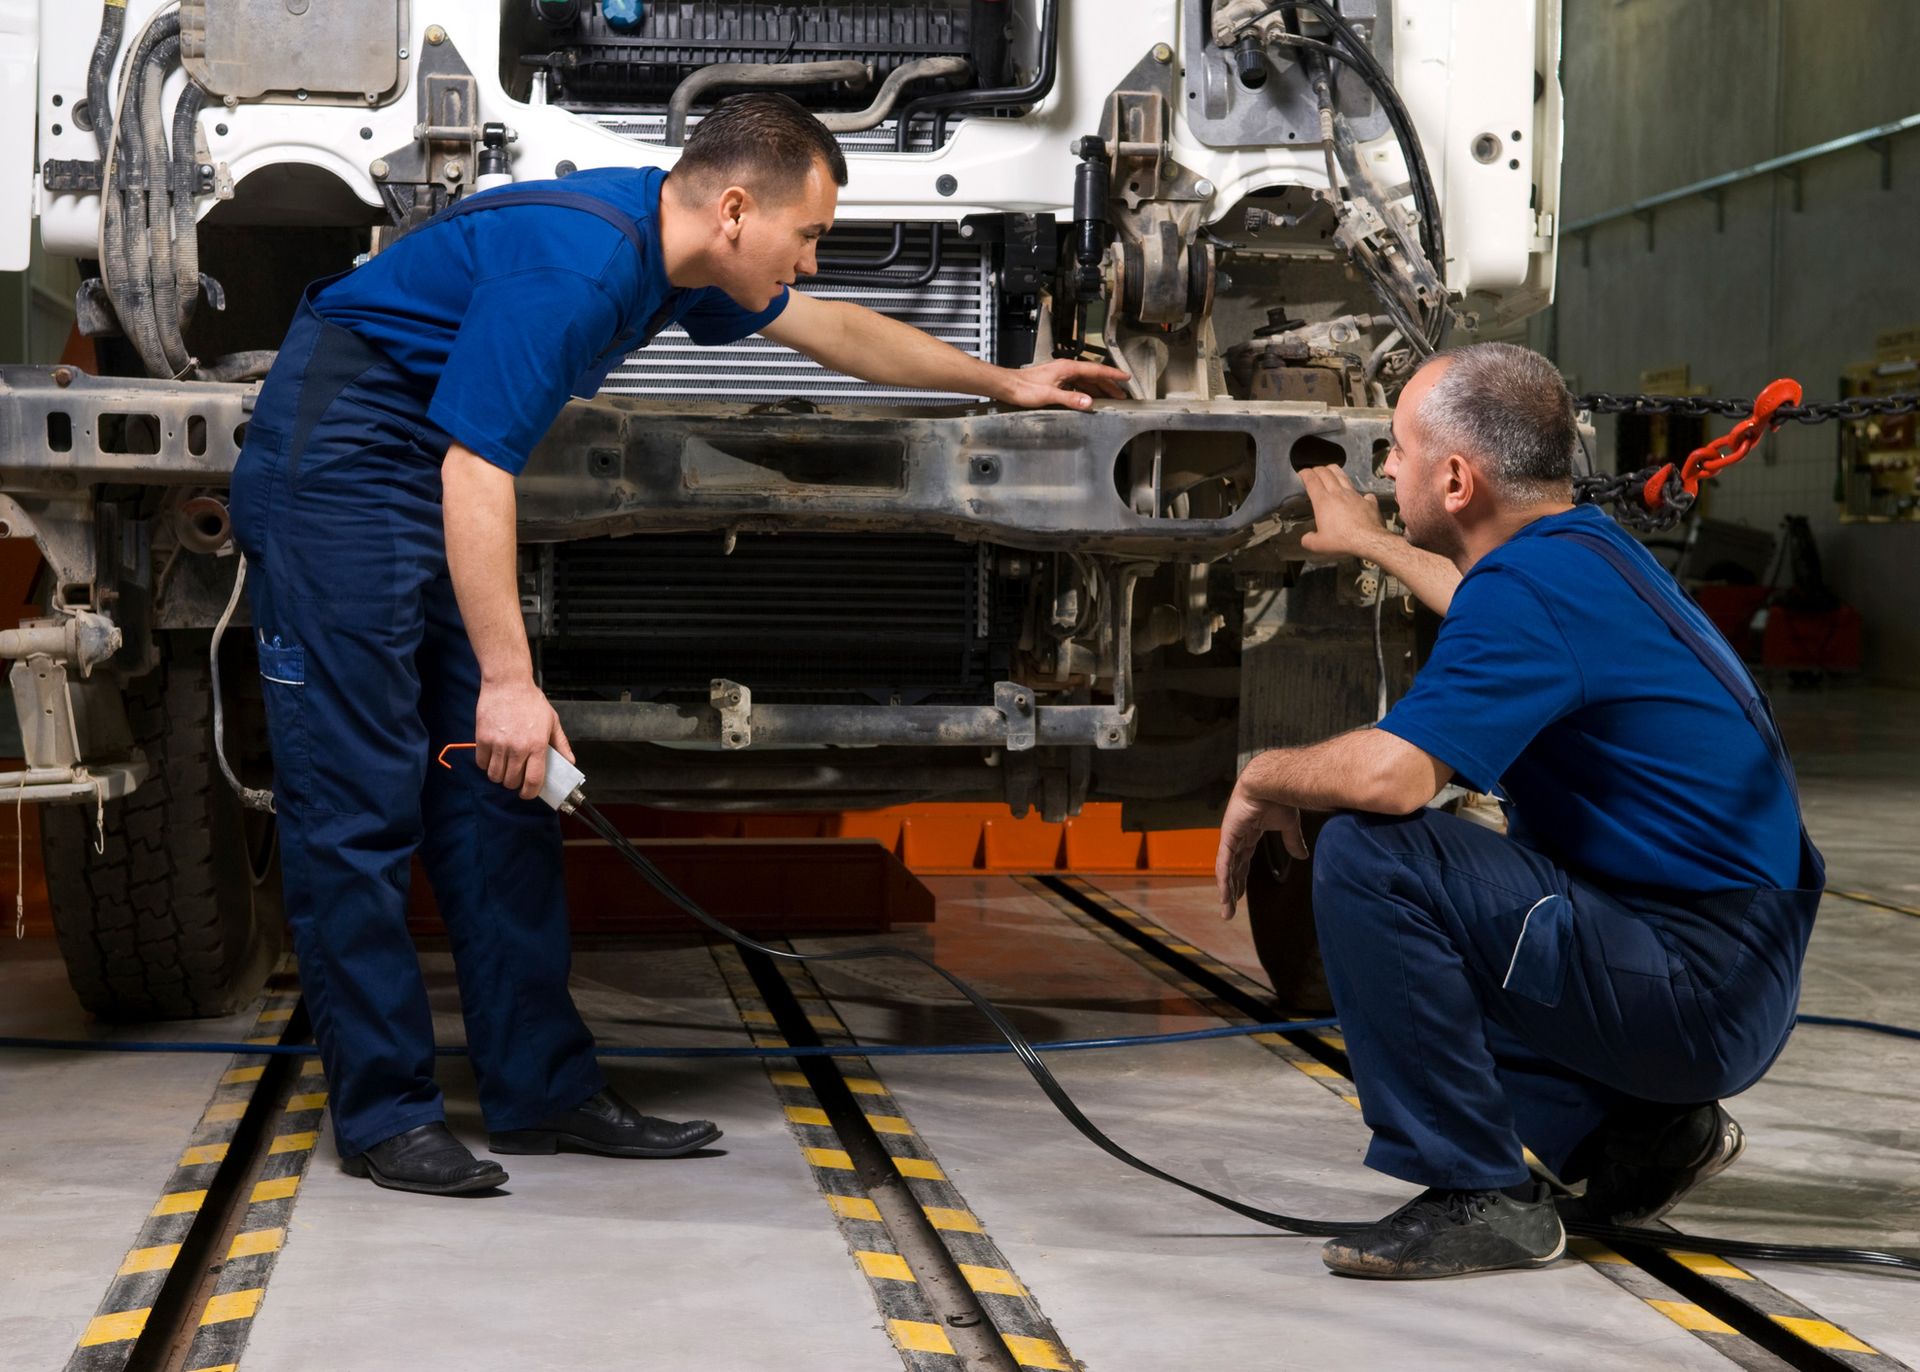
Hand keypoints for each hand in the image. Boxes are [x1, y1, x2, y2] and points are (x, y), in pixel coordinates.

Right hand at [473, 675, 574, 800]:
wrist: (508, 683)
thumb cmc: (530, 701)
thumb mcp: (552, 721)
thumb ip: (561, 744)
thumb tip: (570, 762)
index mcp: (537, 745)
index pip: (533, 780)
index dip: (529, 793)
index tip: (527, 794)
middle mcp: (518, 747)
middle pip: (512, 781)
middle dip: (514, 784)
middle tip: (515, 776)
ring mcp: (499, 744)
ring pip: (495, 776)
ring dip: (499, 776)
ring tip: (503, 768)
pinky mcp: (483, 738)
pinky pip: (482, 763)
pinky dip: (486, 765)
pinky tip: (492, 758)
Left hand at [996, 358, 1131, 409]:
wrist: (1007, 386)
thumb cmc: (1024, 388)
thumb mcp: (1048, 395)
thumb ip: (1070, 399)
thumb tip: (1089, 403)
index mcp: (1067, 368)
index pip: (1096, 370)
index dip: (1112, 374)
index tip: (1126, 377)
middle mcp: (1066, 369)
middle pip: (1093, 376)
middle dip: (1109, 385)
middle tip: (1122, 395)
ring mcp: (1061, 375)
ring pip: (1085, 381)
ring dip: (1098, 389)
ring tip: (1110, 399)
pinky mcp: (1055, 382)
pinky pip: (1077, 386)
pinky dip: (1086, 392)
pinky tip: (1089, 400)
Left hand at [1214, 783, 1307, 919]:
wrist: (1273, 781)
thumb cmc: (1280, 797)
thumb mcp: (1289, 825)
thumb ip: (1293, 841)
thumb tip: (1303, 857)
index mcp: (1249, 833)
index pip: (1242, 861)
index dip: (1240, 879)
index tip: (1239, 895)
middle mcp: (1237, 837)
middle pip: (1232, 869)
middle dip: (1231, 890)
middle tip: (1229, 911)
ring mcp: (1231, 837)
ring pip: (1226, 870)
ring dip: (1226, 891)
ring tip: (1226, 911)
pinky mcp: (1228, 836)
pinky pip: (1224, 862)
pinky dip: (1224, 879)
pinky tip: (1225, 894)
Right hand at [1298, 464, 1388, 559]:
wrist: (1368, 540)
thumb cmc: (1342, 540)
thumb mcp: (1319, 545)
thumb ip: (1309, 540)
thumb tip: (1306, 539)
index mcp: (1323, 501)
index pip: (1312, 480)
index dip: (1305, 474)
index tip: (1302, 472)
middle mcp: (1338, 493)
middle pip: (1327, 473)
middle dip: (1318, 469)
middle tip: (1315, 470)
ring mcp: (1355, 495)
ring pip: (1343, 476)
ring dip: (1335, 471)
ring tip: (1332, 470)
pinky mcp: (1368, 501)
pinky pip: (1364, 493)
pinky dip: (1360, 494)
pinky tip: (1360, 497)